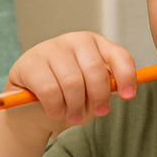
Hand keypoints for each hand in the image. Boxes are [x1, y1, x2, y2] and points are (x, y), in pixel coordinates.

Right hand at [2, 31, 136, 134]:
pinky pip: (50, 90)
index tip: (128, 96)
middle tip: (97, 113)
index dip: (126, 76)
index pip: (118, 55)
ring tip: (72, 116)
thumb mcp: (92, 92)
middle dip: (98, 97)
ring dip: (75, 107)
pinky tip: (56, 112)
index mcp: (95, 44)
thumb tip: (124, 91)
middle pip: (95, 70)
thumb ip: (108, 88)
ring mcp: (49, 48)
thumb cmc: (68, 97)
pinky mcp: (28, 63)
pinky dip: (56, 108)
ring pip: (72, 82)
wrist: (31, 108)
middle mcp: (74, 41)